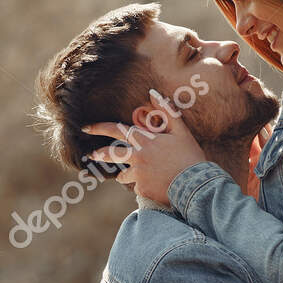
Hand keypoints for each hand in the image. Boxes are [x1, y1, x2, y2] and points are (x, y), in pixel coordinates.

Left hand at [82, 89, 206, 203]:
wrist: (196, 183)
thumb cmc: (189, 156)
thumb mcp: (181, 130)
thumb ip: (166, 110)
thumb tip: (152, 93)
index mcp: (145, 140)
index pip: (117, 130)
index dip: (100, 128)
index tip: (86, 128)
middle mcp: (137, 156)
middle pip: (111, 154)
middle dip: (99, 154)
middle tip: (91, 155)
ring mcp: (138, 174)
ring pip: (124, 175)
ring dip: (129, 175)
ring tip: (146, 176)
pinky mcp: (141, 190)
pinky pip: (137, 188)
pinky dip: (145, 187)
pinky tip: (158, 186)